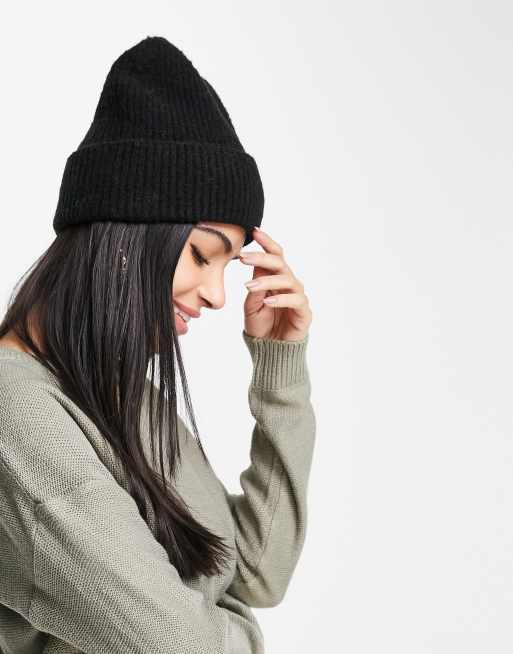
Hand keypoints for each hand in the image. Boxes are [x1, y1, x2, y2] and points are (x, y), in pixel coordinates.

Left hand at [239, 227, 311, 341]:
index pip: (274, 256)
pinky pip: (295, 300)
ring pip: (287, 280)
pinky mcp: (303, 312)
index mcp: (275, 279)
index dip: (266, 243)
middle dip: (262, 258)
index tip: (253, 232)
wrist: (270, 351)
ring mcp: (297, 297)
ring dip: (267, 282)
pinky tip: (267, 302)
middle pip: (280, 263)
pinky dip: (281, 300)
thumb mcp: (251, 306)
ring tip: (249, 287)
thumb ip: (254, 288)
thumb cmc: (261, 327)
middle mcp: (289, 284)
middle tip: (244, 258)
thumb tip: (254, 268)